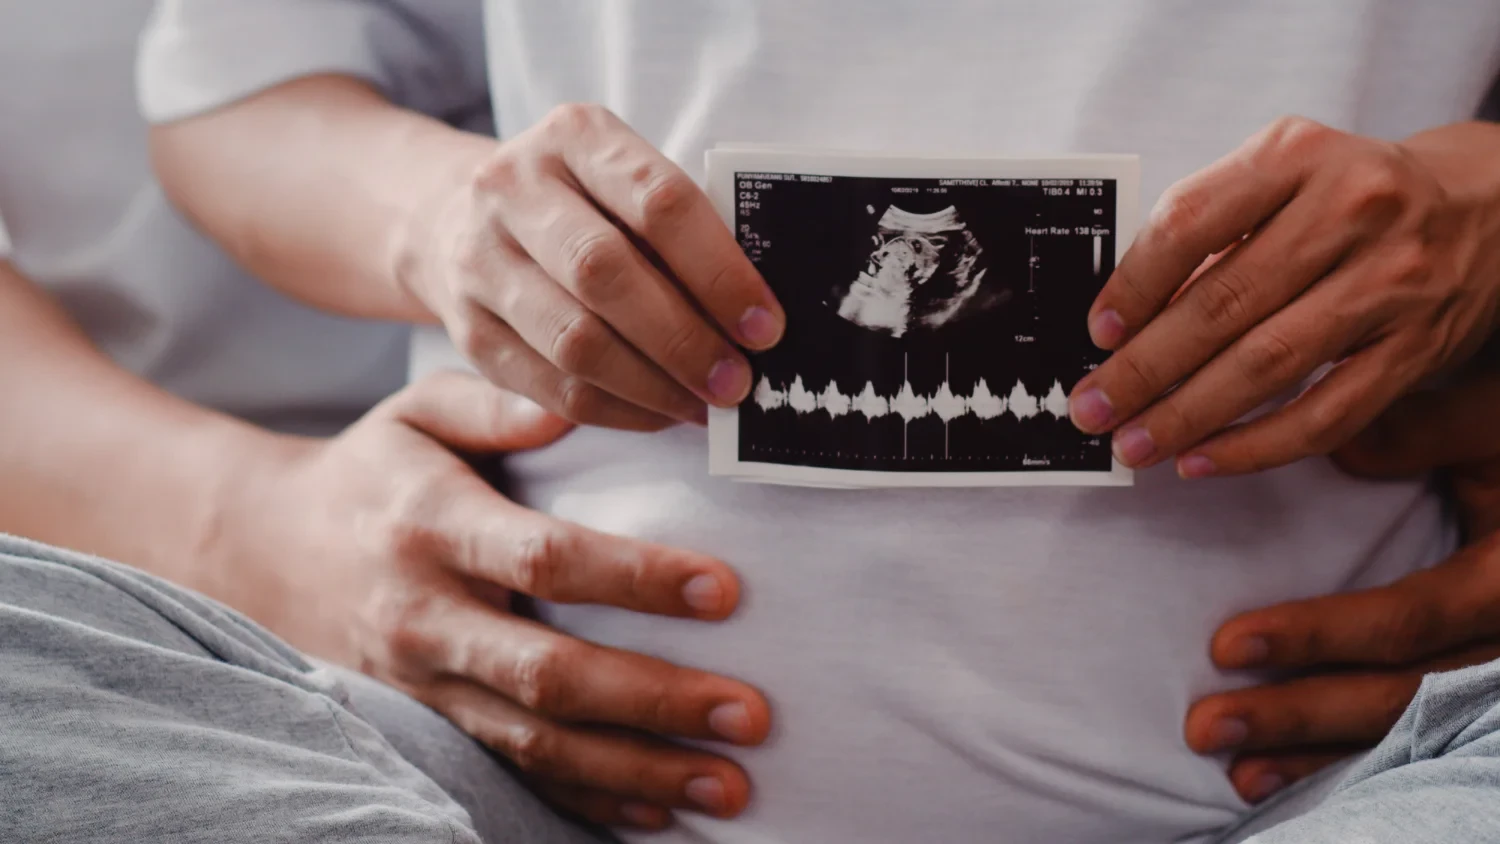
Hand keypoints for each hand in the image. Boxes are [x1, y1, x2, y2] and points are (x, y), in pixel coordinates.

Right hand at [228, 371, 770, 829]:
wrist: (265, 554)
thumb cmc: (374, 473)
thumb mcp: (415, 413)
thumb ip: (494, 403)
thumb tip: (579, 402)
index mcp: (434, 528)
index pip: (544, 559)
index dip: (634, 578)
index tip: (723, 590)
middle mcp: (429, 618)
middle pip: (550, 674)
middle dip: (656, 699)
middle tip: (750, 713)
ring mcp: (426, 686)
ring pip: (538, 744)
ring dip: (637, 770)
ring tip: (729, 785)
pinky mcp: (428, 727)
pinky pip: (511, 776)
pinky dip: (586, 801)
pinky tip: (656, 814)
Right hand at [408, 103, 783, 430]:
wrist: (458, 218)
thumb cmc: (579, 204)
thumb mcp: (624, 182)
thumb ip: (683, 230)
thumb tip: (756, 316)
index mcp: (574, 136)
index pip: (658, 202)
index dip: (719, 271)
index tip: (765, 326)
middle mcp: (513, 189)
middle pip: (605, 273)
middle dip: (684, 339)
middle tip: (737, 382)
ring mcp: (479, 261)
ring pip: (575, 341)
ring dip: (654, 386)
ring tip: (704, 405)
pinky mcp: (468, 332)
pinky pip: (552, 389)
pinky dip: (618, 410)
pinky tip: (660, 413)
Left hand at [1069, 117, 1499, 476]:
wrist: (1482, 206)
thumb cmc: (1350, 196)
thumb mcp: (1283, 176)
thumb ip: (1213, 231)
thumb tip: (1124, 321)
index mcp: (1296, 155)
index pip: (1191, 222)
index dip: (1134, 285)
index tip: (1097, 333)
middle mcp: (1349, 210)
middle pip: (1223, 302)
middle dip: (1144, 368)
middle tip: (1093, 408)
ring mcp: (1389, 280)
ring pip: (1269, 363)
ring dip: (1188, 414)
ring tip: (1135, 443)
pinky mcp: (1416, 346)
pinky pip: (1326, 413)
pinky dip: (1256, 445)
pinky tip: (1203, 459)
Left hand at [1184, 371, 1499, 803]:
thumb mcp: (1497, 426)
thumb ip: (1425, 431)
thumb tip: (1335, 441)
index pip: (1408, 620)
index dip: (1318, 637)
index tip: (1226, 645)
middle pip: (1401, 697)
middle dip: (1298, 715)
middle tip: (1205, 724)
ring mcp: (1495, 683)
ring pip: (1408, 732)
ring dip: (1314, 754)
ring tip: (1234, 767)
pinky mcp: (1478, 698)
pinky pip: (1416, 741)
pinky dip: (1346, 761)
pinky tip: (1276, 774)